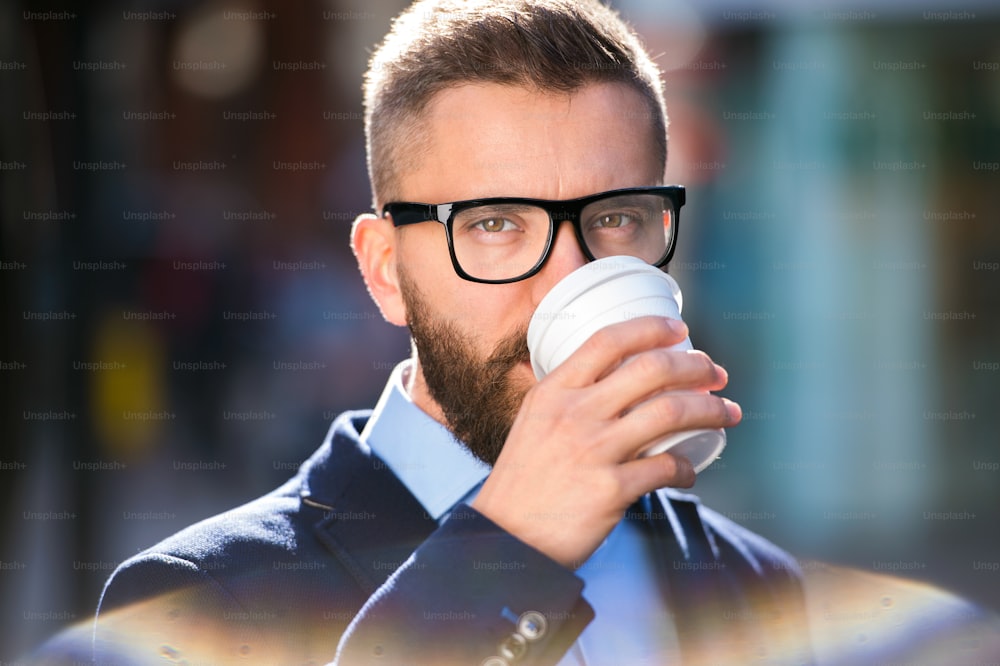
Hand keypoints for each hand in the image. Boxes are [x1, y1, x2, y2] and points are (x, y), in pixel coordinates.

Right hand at [471, 316, 740, 568]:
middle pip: (651, 369)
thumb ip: (569, 398)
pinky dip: (687, 468)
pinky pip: (666, 467)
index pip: (607, 340)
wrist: (506, 536)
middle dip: (696, 366)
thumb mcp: (534, 421)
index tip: (678, 331)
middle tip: (716, 374)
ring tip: (727, 414)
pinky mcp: (611, 490)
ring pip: (671, 412)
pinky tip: (688, 472)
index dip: (651, 329)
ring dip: (710, 410)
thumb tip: (617, 379)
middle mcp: (574, 414)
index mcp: (553, 391)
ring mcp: (594, 450)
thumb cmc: (524, 481)